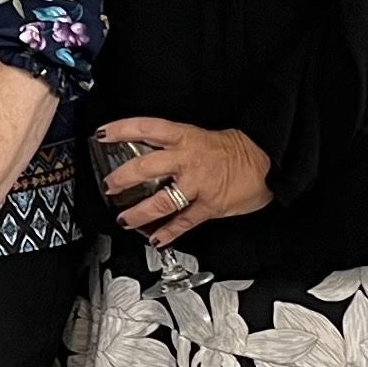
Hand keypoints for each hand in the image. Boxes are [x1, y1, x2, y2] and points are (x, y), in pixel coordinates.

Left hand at [98, 118, 272, 245]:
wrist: (266, 160)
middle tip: (109, 185)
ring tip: (124, 219)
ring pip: (162, 200)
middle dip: (123, 177)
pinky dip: (168, 232)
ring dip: (139, 212)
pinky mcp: (210, 205)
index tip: (101, 134)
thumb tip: (144, 151)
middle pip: (147, 166)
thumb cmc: (232, 148)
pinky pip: (185, 221)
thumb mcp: (200, 136)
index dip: (122, 129)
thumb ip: (173, 145)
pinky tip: (155, 239)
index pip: (147, 128)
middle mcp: (188, 159)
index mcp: (185, 137)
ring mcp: (199, 184)